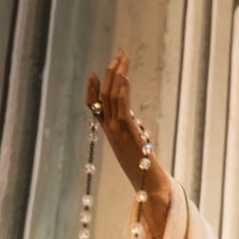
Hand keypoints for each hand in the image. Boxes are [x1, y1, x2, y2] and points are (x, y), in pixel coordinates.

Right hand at [86, 50, 143, 183]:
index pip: (94, 105)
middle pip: (104, 94)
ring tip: (122, 58)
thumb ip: (130, 136)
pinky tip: (125, 77)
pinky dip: (122, 91)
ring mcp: (115, 130)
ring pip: (111, 96)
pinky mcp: (126, 133)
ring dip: (117, 74)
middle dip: (110, 71)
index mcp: (108, 131)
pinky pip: (121, 107)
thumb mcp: (133, 149)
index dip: (91, 88)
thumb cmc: (143, 171)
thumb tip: (136, 128)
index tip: (93, 72)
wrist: (148, 185)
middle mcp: (108, 129)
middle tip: (118, 54)